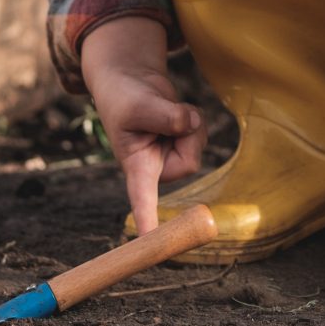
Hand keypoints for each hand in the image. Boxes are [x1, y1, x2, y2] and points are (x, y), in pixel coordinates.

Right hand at [80, 18, 206, 233]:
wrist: (129, 82)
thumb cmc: (123, 98)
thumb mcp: (139, 104)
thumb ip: (165, 117)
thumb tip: (191, 126)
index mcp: (137, 166)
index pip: (143, 198)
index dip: (148, 220)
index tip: (151, 243)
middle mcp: (157, 168)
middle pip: (190, 161)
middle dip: (185, 133)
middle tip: (163, 114)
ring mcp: (173, 157)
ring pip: (198, 145)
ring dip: (189, 121)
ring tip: (165, 112)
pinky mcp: (184, 144)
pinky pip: (201, 133)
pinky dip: (193, 116)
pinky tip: (175, 111)